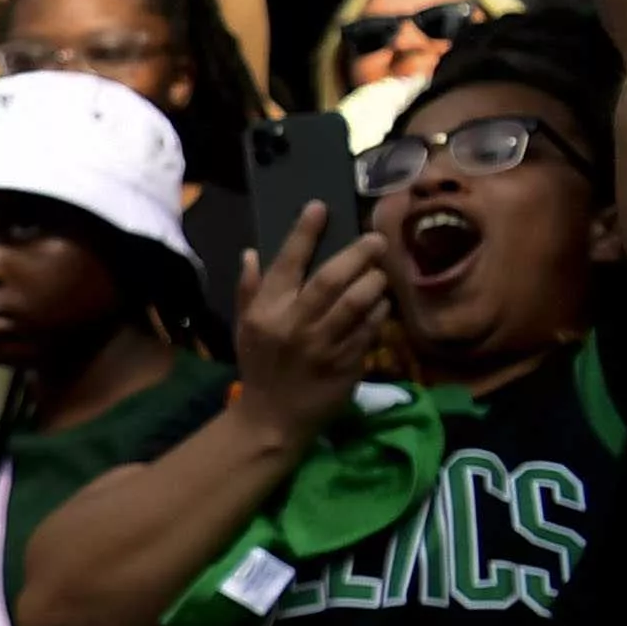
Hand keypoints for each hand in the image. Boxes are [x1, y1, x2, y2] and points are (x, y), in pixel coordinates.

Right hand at [223, 206, 396, 440]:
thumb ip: (249, 290)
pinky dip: (378, 313)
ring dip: (374, 283)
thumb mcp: (245, 328)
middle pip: (331, 280)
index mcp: (267, 312)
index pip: (286, 263)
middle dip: (358, 255)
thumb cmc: (260, 367)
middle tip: (377, 239)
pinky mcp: (346, 364)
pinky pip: (370, 330)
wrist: (273, 419)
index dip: (304, 232)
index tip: (320, 207)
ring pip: (357, 303)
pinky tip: (381, 304)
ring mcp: (323, 345)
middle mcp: (294, 324)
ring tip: (382, 273)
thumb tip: (251, 252)